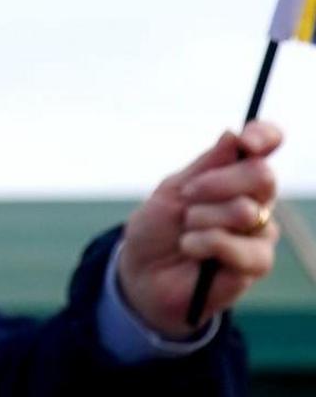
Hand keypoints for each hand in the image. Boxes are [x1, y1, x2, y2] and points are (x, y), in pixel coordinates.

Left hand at [115, 119, 283, 338]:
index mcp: (236, 177)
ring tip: (186, 231)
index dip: (264, 136)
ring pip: (247, 212)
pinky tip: (191, 249)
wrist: (143, 273)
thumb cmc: (158, 228)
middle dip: (217, 182)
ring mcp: (259, 233)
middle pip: (262, 176)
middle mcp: (256, 202)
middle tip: (188, 195)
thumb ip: (207, 166)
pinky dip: (206, 243)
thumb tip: (232, 135)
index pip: (265, 146)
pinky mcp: (256, 264)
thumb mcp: (174, 190)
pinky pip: (241, 247)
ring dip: (203, 218)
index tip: (247, 140)